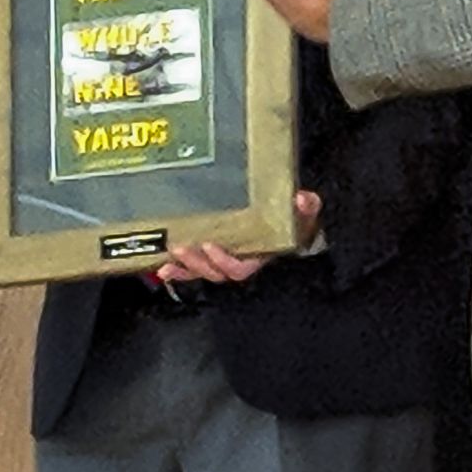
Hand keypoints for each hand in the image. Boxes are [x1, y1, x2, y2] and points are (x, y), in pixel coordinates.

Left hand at [156, 190, 321, 283]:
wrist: (293, 226)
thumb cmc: (295, 224)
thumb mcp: (304, 215)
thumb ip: (306, 208)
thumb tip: (303, 199)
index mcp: (260, 256)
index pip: (240, 268)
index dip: (224, 261)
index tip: (211, 245)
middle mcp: (241, 262)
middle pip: (215, 273)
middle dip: (196, 264)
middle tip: (181, 248)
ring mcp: (225, 261)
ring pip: (202, 272)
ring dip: (184, 267)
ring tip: (169, 257)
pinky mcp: (213, 255)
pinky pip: (194, 268)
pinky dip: (179, 269)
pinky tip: (164, 264)